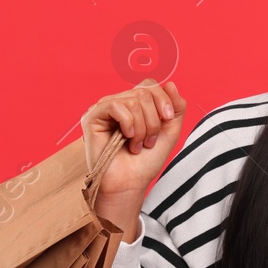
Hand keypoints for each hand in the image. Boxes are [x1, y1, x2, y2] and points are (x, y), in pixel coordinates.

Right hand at [81, 79, 187, 199]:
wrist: (130, 183)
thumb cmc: (145, 162)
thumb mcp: (170, 132)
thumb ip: (176, 108)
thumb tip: (171, 84)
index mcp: (134, 104)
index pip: (150, 84)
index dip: (163, 99)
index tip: (167, 119)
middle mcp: (118, 103)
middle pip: (144, 91)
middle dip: (154, 119)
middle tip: (149, 141)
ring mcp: (103, 109)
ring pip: (133, 99)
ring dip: (142, 127)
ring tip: (137, 144)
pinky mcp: (92, 117)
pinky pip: (116, 106)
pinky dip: (128, 124)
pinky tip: (126, 138)